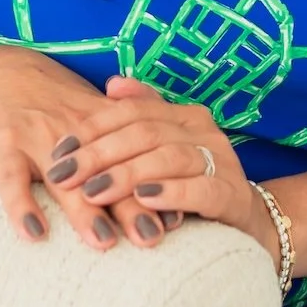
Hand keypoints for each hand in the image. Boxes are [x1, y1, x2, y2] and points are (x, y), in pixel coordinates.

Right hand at [0, 44, 182, 252]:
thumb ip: (122, 143)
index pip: (133, 158)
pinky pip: (11, 179)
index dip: (155, 186)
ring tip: (105, 241)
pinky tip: (34, 233)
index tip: (180, 216)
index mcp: (98, 123)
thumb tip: (162, 184)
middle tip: (152, 237)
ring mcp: (36, 136)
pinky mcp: (2, 143)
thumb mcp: (89, 109)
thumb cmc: (51, 99)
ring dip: (85, 211)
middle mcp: (72, 130)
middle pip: (106, 172)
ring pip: (65, 178)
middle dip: (130, 205)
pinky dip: (21, 206)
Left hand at [46, 76, 280, 266]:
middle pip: (144, 133)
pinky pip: (199, 189)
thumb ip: (141, 117)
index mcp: (184, 115)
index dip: (92, 129)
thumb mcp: (164, 151)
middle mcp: (203, 131)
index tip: (59, 151)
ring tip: (92, 191)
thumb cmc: (191, 187)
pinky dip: (169, 193)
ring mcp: (221, 161)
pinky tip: (144, 200)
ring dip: (126, 174)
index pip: (132, 112)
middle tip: (63, 175)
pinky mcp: (232, 194)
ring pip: (168, 158)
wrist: (246, 223)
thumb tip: (112, 83)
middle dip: (98, 154)